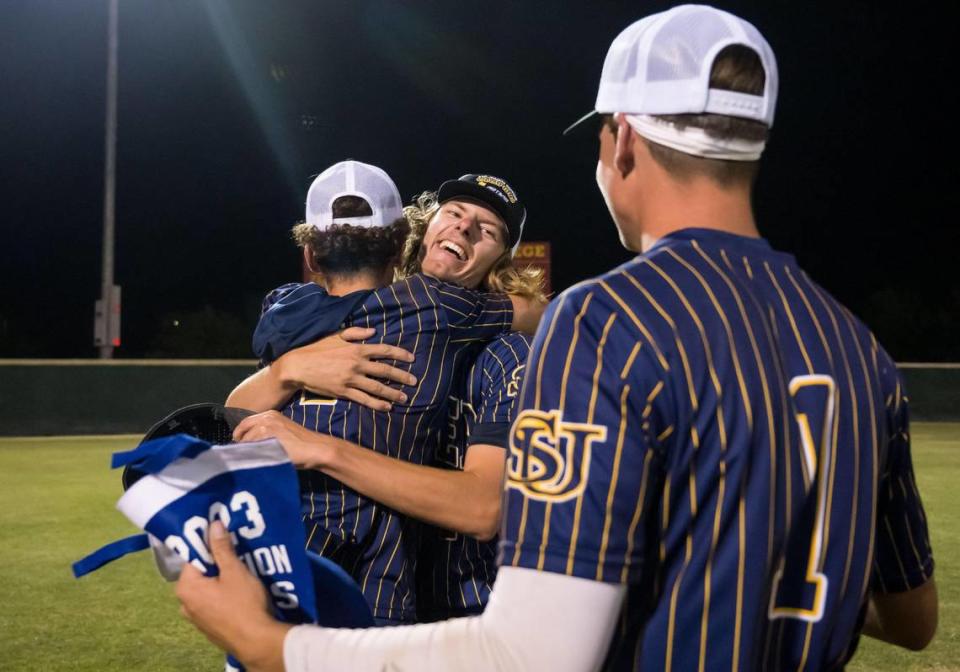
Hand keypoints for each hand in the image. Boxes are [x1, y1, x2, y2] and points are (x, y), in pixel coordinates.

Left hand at [176, 521, 288, 670]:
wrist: (256, 641)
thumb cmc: (243, 603)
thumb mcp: (234, 571)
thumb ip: (221, 548)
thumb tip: (213, 524)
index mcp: (186, 588)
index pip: (194, 557)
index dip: (210, 545)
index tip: (225, 538)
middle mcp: (184, 604)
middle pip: (199, 574)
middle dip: (217, 564)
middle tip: (237, 555)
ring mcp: (195, 618)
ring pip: (207, 590)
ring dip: (220, 580)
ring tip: (241, 572)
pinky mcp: (208, 628)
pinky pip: (212, 604)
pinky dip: (222, 596)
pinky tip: (239, 594)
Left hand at [232, 410, 333, 469]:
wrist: (315, 448)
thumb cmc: (300, 443)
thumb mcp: (281, 431)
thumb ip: (265, 432)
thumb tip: (247, 443)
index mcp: (269, 414)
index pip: (244, 424)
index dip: (239, 436)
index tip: (240, 445)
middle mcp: (266, 418)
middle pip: (243, 433)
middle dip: (241, 445)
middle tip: (244, 455)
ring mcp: (267, 428)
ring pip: (247, 442)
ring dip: (247, 452)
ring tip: (253, 460)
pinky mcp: (269, 439)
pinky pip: (253, 449)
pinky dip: (252, 456)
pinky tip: (259, 461)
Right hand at [277, 327, 416, 411]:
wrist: (298, 366)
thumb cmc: (316, 348)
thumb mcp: (336, 335)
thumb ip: (356, 332)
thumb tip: (373, 331)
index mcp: (357, 348)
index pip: (384, 351)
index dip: (400, 354)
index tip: (412, 358)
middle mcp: (357, 364)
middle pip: (385, 371)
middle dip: (402, 376)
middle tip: (414, 381)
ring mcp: (351, 379)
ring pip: (377, 387)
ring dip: (393, 393)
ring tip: (405, 397)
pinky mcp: (344, 392)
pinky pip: (364, 399)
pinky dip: (377, 403)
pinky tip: (387, 407)